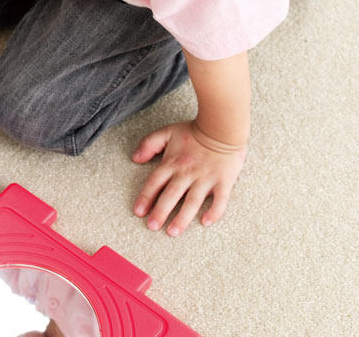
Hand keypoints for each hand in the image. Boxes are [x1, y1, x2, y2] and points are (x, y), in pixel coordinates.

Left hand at [131, 120, 246, 235]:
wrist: (222, 126)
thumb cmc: (194, 131)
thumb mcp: (167, 132)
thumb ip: (149, 144)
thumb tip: (135, 158)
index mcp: (173, 162)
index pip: (155, 182)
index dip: (146, 197)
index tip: (138, 212)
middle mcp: (187, 172)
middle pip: (171, 195)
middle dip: (160, 212)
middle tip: (152, 227)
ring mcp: (205, 178)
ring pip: (192, 202)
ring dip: (182, 218)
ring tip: (173, 232)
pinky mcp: (223, 182)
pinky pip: (219, 201)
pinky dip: (213, 212)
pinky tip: (205, 222)